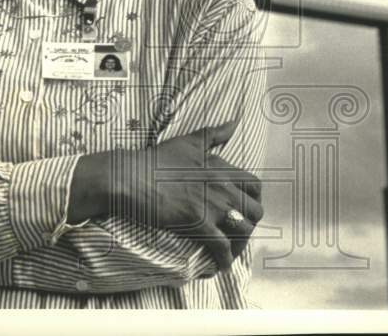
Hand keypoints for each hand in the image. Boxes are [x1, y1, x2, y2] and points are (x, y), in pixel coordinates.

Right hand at [117, 119, 263, 271]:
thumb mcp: (190, 141)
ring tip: (229, 250)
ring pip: (244, 231)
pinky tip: (218, 265)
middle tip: (236, 231)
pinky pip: (223, 248)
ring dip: (240, 244)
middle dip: (250, 223)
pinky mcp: (199, 224)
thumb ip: (215, 134)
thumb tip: (235, 120)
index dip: (255, 200)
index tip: (245, 208)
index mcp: (222, 167)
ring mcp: (213, 206)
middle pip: (255, 211)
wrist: (132, 178)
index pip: (255, 186)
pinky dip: (224, 260)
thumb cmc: (157, 160)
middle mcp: (223, 186)